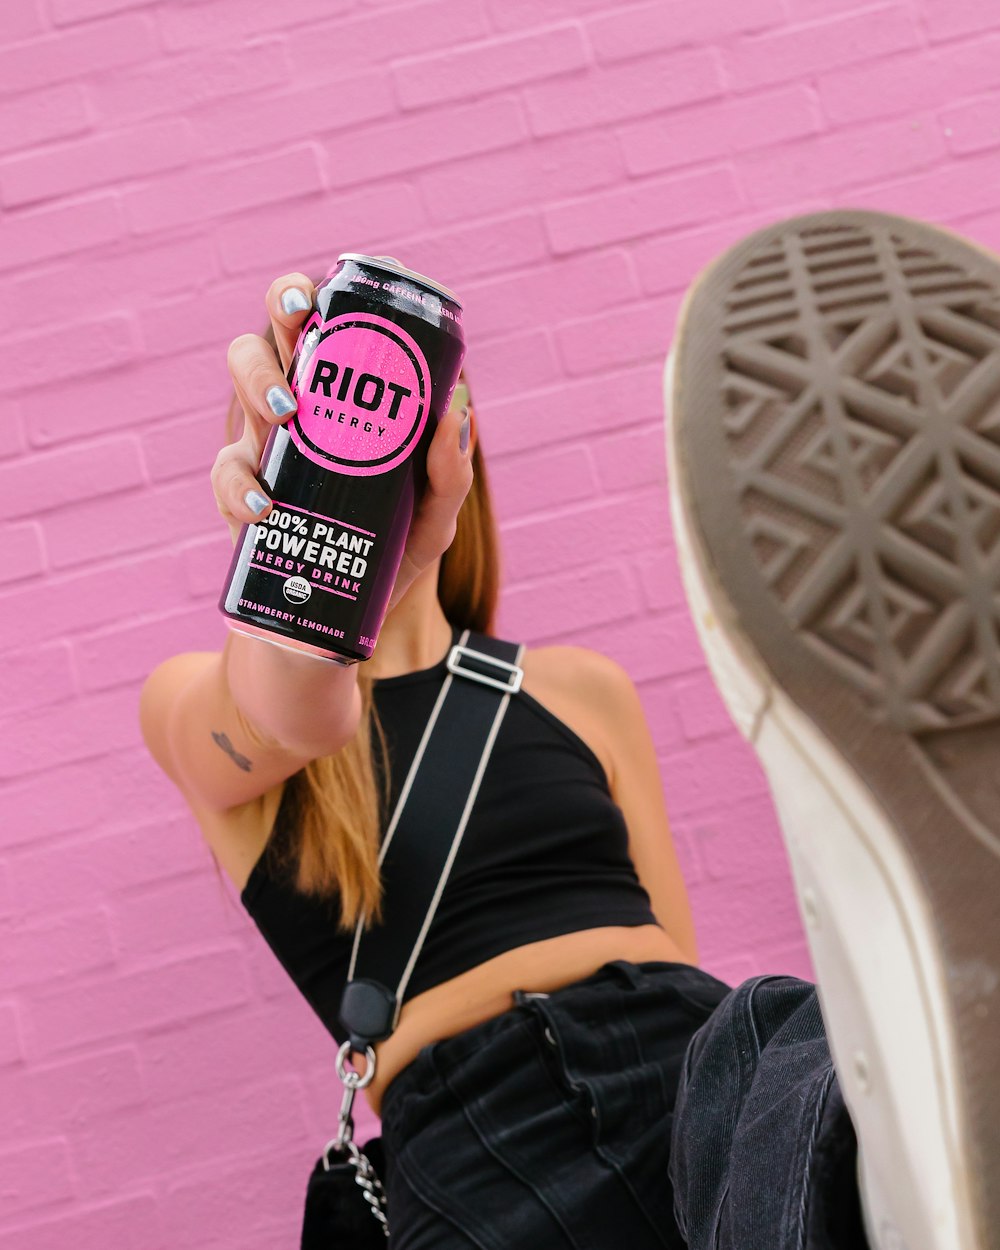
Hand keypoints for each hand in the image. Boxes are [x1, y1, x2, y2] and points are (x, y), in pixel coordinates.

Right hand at [215, 271, 474, 608]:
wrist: (345, 623)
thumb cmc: (391, 554)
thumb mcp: (433, 518)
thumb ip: (450, 474)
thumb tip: (455, 414)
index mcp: (338, 399)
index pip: (318, 326)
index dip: (307, 295)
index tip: (319, 294)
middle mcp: (295, 410)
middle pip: (268, 337)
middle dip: (276, 321)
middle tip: (302, 332)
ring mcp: (263, 450)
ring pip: (238, 389)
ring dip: (256, 385)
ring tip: (287, 416)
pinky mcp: (240, 498)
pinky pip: (225, 473)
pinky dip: (238, 483)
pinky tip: (264, 504)